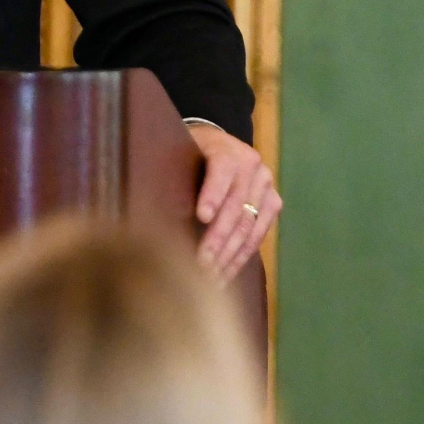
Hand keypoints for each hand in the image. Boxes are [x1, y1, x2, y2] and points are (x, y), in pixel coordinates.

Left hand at [187, 120, 280, 283]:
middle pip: (237, 205)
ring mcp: (266, 184)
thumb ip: (173, 172)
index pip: (221, 171)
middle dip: (218, 237)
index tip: (202, 216)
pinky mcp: (273, 202)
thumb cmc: (190, 155)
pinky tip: (226, 273)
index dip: (212, 194)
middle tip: (202, 262)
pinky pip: (260, 234)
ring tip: (212, 276)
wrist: (220, 146)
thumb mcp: (179, 154)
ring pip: (250, 224)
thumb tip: (151, 202)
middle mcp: (252, 164)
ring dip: (230, 254)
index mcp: (227, 149)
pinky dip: (242, 256)